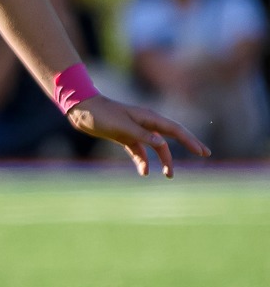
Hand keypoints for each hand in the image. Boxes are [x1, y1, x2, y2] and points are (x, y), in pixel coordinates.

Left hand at [67, 93, 210, 175]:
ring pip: (156, 147)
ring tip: (169, 175)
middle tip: (203, 156)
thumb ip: (142, 135)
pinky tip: (144, 172)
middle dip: (188, 146)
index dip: (190, 140)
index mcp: (149, 118)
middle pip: (171, 137)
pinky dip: (143, 161)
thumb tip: (162, 144)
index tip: (202, 151)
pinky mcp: (125, 137)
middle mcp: (146, 123)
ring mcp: (136, 130)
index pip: (175, 130)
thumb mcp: (122, 126)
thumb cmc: (102, 115)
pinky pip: (139, 151)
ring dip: (163, 160)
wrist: (82, 111)